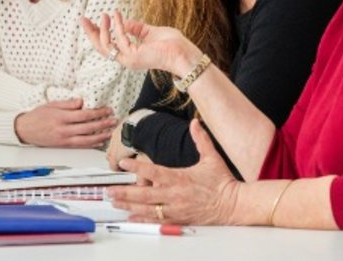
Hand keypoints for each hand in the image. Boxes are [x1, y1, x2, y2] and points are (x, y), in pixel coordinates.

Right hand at [13, 98, 115, 147]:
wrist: (25, 129)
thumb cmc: (38, 116)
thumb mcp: (52, 105)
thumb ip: (68, 103)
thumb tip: (82, 101)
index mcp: (61, 117)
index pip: (84, 115)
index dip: (97, 112)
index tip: (107, 110)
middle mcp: (63, 129)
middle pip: (88, 127)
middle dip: (103, 123)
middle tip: (114, 120)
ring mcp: (64, 139)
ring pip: (86, 139)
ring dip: (100, 136)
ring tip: (110, 132)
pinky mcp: (63, 145)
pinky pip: (80, 146)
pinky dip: (91, 144)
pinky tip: (99, 142)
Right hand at [81, 11, 199, 74]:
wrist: (182, 52)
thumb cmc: (170, 44)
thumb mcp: (149, 32)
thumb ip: (136, 28)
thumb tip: (124, 22)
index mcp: (130, 55)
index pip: (108, 46)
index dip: (97, 34)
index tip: (91, 21)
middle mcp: (126, 59)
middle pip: (101, 48)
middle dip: (91, 33)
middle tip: (83, 19)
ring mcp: (128, 59)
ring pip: (106, 45)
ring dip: (103, 29)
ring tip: (104, 15)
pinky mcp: (133, 56)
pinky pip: (119, 38)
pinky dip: (117, 25)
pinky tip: (117, 15)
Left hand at [107, 119, 240, 224]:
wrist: (233, 204)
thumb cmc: (222, 182)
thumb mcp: (212, 157)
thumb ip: (201, 139)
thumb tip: (196, 122)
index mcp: (179, 177)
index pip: (153, 171)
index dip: (136, 166)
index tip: (122, 162)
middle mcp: (174, 194)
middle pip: (143, 194)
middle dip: (124, 191)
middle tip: (109, 190)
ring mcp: (175, 208)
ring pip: (146, 209)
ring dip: (129, 205)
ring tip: (115, 202)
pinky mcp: (178, 218)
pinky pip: (156, 220)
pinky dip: (142, 219)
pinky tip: (131, 216)